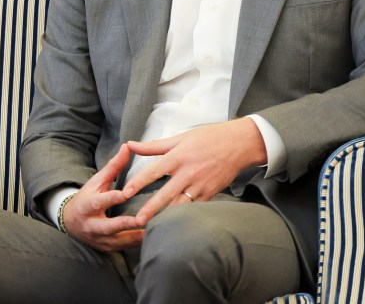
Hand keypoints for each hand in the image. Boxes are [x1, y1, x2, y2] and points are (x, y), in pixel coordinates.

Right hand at [61, 144, 144, 251]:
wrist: (71, 222)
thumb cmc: (88, 197)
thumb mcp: (97, 181)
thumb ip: (114, 166)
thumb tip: (127, 146)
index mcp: (88, 205)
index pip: (100, 201)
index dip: (113, 198)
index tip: (126, 194)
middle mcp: (92, 225)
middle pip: (109, 226)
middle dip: (125, 224)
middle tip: (142, 220)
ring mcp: (99, 239)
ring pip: (118, 241)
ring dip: (135, 236)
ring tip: (154, 229)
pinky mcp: (107, 248)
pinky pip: (123, 248)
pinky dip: (137, 243)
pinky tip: (152, 237)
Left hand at [123, 117, 266, 224]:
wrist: (239, 144)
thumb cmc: (209, 137)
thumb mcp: (181, 138)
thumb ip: (155, 146)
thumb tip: (131, 145)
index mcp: (178, 156)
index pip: (154, 171)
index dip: (139, 182)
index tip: (126, 192)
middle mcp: (188, 173)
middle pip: (165, 194)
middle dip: (150, 208)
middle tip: (136, 220)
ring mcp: (200, 185)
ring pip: (179, 205)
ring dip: (165, 216)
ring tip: (151, 227)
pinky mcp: (210, 194)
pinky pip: (194, 208)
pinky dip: (183, 216)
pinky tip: (172, 224)